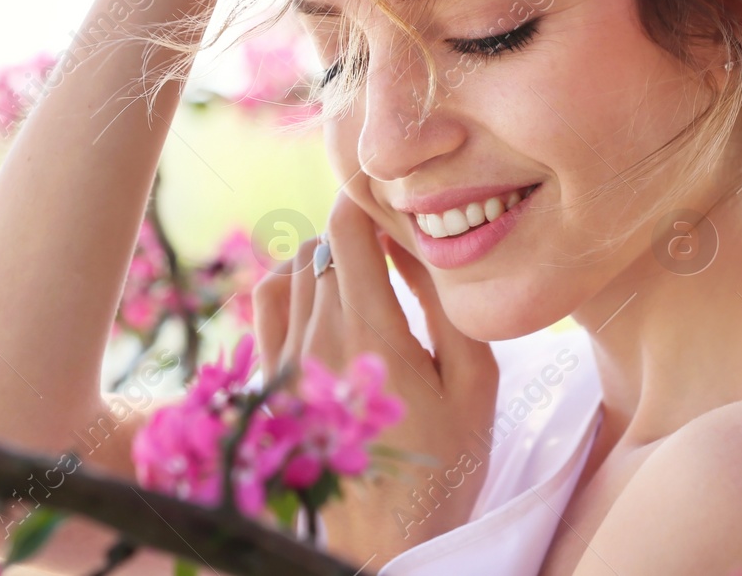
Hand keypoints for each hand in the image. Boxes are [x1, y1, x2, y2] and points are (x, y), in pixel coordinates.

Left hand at [253, 191, 499, 564]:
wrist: (383, 544)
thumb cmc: (445, 465)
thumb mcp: (475, 385)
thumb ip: (446, 305)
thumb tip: (412, 243)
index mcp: (372, 332)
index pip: (344, 225)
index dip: (367, 201)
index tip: (395, 211)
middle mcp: (317, 338)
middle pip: (321, 244)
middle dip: (357, 235)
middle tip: (393, 254)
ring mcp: (284, 361)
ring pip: (295, 270)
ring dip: (328, 262)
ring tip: (365, 284)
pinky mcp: (267, 382)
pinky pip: (266, 302)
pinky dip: (291, 284)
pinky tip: (322, 300)